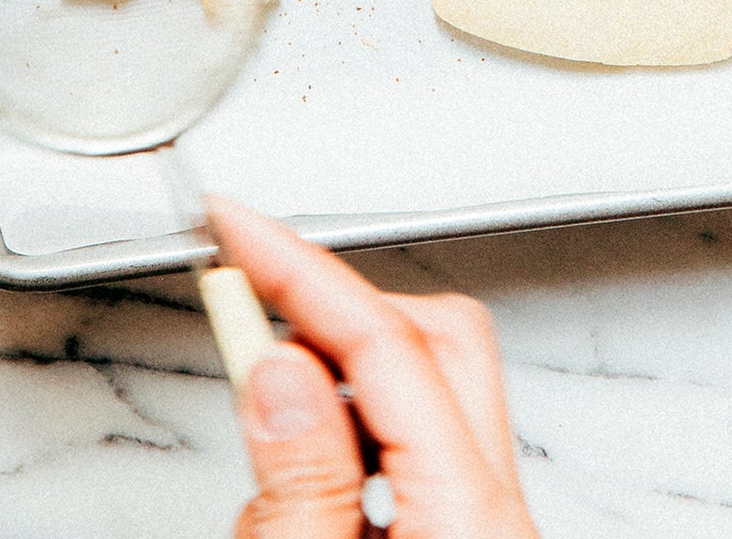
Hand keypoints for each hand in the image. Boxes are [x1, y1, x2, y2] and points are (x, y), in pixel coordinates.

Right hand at [209, 195, 539, 537]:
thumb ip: (301, 482)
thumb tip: (279, 370)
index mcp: (470, 518)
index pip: (388, 341)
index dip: (300, 266)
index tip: (235, 224)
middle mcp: (496, 515)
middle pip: (435, 337)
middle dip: (333, 310)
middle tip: (243, 304)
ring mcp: (485, 527)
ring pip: (421, 388)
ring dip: (333, 386)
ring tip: (259, 439)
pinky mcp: (461, 538)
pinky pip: (412, 449)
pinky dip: (346, 441)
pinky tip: (299, 493)